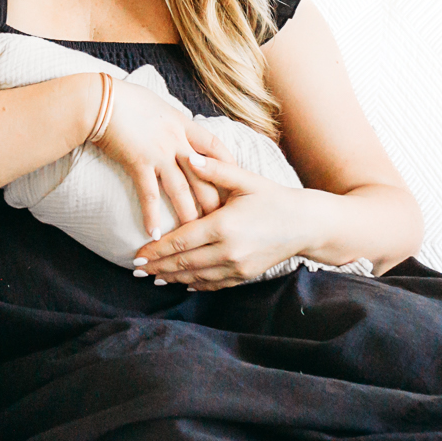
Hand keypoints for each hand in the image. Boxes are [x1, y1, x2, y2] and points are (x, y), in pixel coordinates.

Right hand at [91, 79, 236, 239]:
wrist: (101, 100)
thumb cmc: (124, 99)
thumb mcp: (157, 104)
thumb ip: (170, 120)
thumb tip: (175, 127)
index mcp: (183, 124)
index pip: (215, 146)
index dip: (227, 164)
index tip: (234, 180)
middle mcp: (176, 140)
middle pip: (204, 175)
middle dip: (214, 199)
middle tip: (221, 218)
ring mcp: (159, 153)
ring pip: (182, 190)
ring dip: (188, 214)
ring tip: (194, 235)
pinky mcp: (138, 163)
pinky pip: (149, 194)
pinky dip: (152, 215)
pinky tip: (155, 234)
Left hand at [133, 154, 311, 289]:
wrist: (306, 225)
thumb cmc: (274, 198)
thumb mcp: (246, 179)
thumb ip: (215, 168)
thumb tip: (186, 156)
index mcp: (224, 225)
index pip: (180, 241)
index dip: (156, 250)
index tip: (136, 254)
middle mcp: (228, 251)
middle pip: (183, 263)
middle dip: (157, 267)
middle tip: (135, 270)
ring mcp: (237, 267)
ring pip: (195, 277)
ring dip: (171, 278)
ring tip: (152, 277)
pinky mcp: (245, 276)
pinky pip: (213, 284)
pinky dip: (194, 284)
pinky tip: (181, 282)